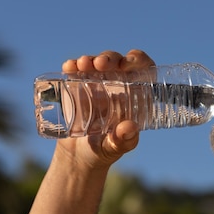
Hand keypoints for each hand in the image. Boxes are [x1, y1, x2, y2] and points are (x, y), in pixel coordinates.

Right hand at [56, 50, 155, 169]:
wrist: (78, 156)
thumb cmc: (103, 150)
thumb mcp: (115, 148)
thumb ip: (123, 140)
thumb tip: (129, 127)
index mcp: (135, 97)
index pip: (143, 70)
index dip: (138, 60)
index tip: (128, 63)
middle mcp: (117, 87)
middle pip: (118, 62)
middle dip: (110, 58)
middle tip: (101, 64)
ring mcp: (97, 84)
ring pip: (97, 63)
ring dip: (91, 59)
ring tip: (84, 65)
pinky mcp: (77, 87)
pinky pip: (76, 71)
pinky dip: (73, 65)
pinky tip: (69, 67)